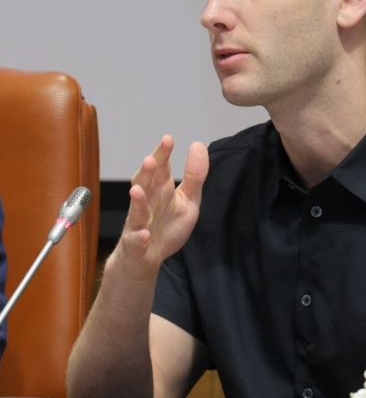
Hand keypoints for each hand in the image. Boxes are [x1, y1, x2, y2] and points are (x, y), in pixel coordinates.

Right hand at [117, 135, 208, 277]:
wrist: (147, 258)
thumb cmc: (167, 225)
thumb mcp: (188, 200)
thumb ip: (194, 175)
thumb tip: (197, 144)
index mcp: (160, 190)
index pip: (160, 169)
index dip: (162, 154)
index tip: (168, 139)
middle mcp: (147, 203)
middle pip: (144, 185)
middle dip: (146, 173)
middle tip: (150, 159)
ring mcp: (139, 223)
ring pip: (136, 210)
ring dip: (137, 201)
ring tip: (137, 190)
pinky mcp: (136, 245)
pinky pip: (136, 241)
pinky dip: (139, 237)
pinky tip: (144, 234)